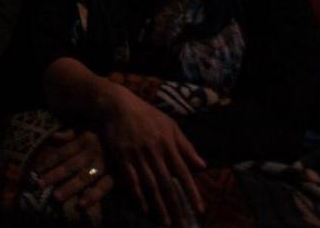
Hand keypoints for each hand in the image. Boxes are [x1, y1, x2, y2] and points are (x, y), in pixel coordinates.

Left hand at [33, 128, 115, 209]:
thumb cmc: (105, 130)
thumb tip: (52, 138)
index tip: (35, 171)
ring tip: (56, 197)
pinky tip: (82, 204)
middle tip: (39, 185)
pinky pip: (104, 187)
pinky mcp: (117, 175)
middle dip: (54, 176)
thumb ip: (69, 133)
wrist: (134, 132)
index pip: (62, 153)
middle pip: (70, 165)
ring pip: (84, 176)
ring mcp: (105, 164)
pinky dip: (93, 196)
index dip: (48, 162)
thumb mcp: (87, 127)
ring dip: (70, 187)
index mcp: (84, 140)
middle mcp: (92, 152)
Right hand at [100, 87, 206, 226]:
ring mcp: (136, 155)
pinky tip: (144, 209)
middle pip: (167, 184)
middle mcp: (154, 151)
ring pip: (150, 185)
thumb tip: (202, 166)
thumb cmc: (146, 115)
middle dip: (175, 207)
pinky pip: (131, 180)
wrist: (116, 104)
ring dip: (158, 206)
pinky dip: (138, 195)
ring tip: (165, 223)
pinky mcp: (121, 157)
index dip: (192, 192)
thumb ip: (186, 147)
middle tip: (181, 225)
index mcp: (168, 144)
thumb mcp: (170, 126)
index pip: (183, 173)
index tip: (200, 210)